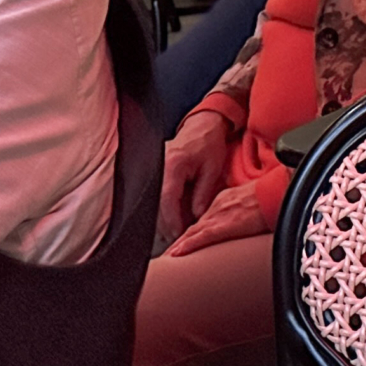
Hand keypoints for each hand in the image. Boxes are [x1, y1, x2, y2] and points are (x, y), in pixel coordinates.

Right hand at [158, 112, 232, 243]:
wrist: (201, 126)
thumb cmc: (209, 145)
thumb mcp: (212, 169)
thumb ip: (203, 193)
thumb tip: (196, 218)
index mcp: (172, 165)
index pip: (167, 199)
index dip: (172, 220)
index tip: (179, 235)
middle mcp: (157, 168)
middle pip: (156, 205)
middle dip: (167, 224)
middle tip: (180, 239)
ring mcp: (153, 170)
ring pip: (154, 203)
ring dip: (165, 219)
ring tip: (180, 232)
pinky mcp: (154, 174)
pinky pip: (157, 197)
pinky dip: (166, 209)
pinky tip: (177, 218)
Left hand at [166, 182, 268, 256]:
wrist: (277, 191)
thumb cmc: (271, 197)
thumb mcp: (249, 203)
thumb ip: (240, 214)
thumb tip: (241, 226)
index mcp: (222, 202)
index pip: (201, 221)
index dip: (190, 234)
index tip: (181, 245)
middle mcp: (216, 208)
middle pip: (192, 228)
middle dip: (178, 242)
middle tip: (167, 255)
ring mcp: (219, 217)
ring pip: (192, 234)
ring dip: (178, 247)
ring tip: (167, 259)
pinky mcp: (225, 225)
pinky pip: (202, 237)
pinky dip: (188, 246)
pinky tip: (177, 253)